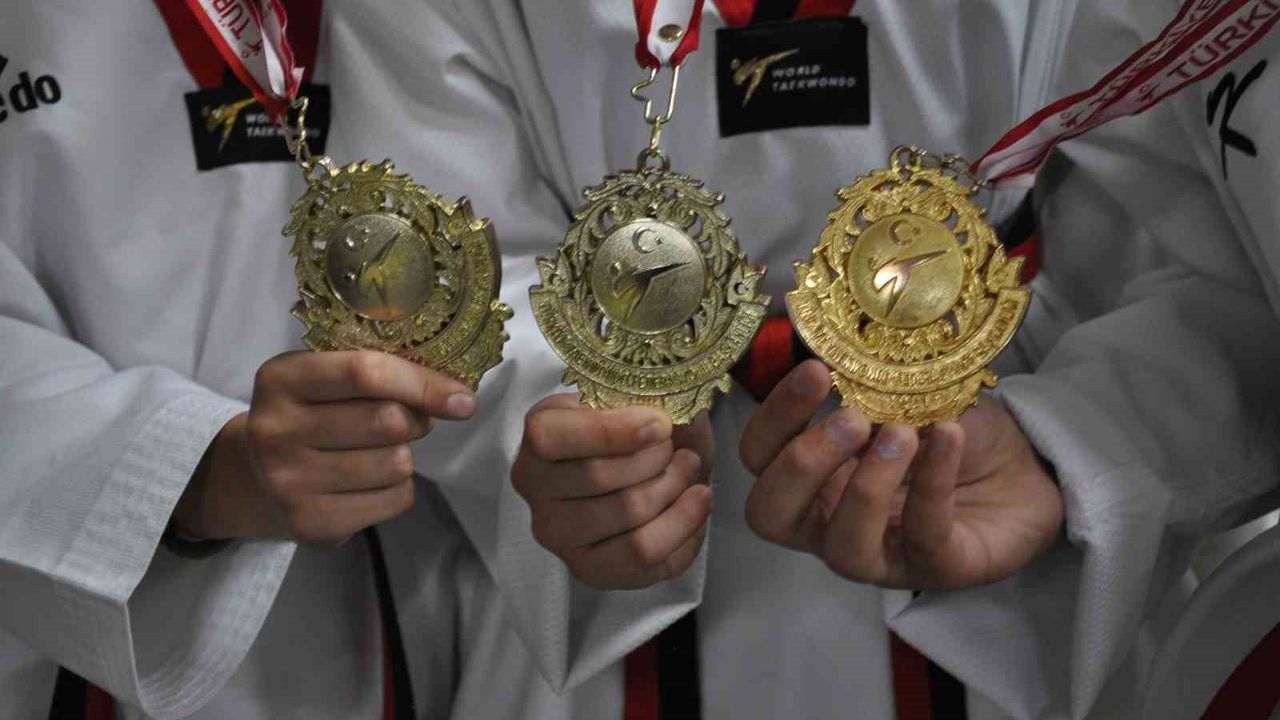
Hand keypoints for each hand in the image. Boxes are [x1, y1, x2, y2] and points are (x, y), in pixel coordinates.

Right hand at [173, 351, 476, 544]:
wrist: (254, 478)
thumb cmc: (309, 415)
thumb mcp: (322, 378)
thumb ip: (378, 371)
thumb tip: (458, 394)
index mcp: (280, 379)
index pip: (364, 373)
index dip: (422, 383)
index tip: (462, 397)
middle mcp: (275, 431)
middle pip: (387, 421)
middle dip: (415, 419)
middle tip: (405, 420)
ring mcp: (289, 482)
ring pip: (397, 463)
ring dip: (405, 455)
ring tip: (379, 451)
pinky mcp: (310, 523)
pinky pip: (394, 500)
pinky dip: (398, 489)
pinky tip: (371, 481)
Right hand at [512, 395, 713, 589]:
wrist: (635, 474)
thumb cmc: (632, 435)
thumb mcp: (638, 403)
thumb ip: (658, 402)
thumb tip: (678, 418)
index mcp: (539, 435)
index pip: (554, 437)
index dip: (612, 431)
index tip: (660, 425)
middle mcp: (537, 489)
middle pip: (599, 476)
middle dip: (657, 460)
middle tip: (683, 452)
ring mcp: (559, 535)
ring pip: (629, 515)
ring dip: (676, 490)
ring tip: (691, 473)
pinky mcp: (590, 569)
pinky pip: (646, 557)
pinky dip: (684, 527)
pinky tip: (693, 506)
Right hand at [739, 360, 1063, 589]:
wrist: (1027, 466)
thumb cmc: (948, 430)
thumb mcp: (903, 394)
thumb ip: (868, 382)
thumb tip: (843, 345)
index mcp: (810, 476)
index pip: (758, 458)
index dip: (774, 417)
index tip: (817, 371)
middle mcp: (829, 522)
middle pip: (771, 516)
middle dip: (802, 465)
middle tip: (851, 418)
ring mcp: (881, 555)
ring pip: (842, 546)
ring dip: (866, 485)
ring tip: (902, 433)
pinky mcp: (936, 569)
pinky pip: (923, 535)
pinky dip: (932, 482)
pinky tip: (948, 435)